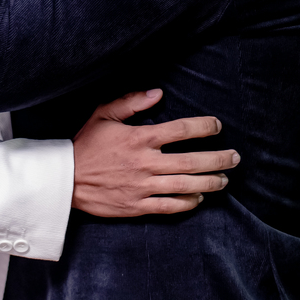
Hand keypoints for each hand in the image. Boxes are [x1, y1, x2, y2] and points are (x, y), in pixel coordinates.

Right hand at [71, 89, 238, 216]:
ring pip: (186, 185)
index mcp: (139, 138)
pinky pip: (170, 206)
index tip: (217, 126)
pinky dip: (188, 203)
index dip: (204, 127)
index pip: (181, 130)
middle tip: (235, 157)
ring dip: (210, 182)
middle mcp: (146, 162)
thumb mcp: (103, 115)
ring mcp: (143, 186)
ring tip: (224, 180)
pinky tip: (200, 199)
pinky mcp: (138, 206)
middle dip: (218, 159)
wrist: (65, 180)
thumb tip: (158, 93)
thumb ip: (131, 102)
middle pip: (192, 160)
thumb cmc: (86, 145)